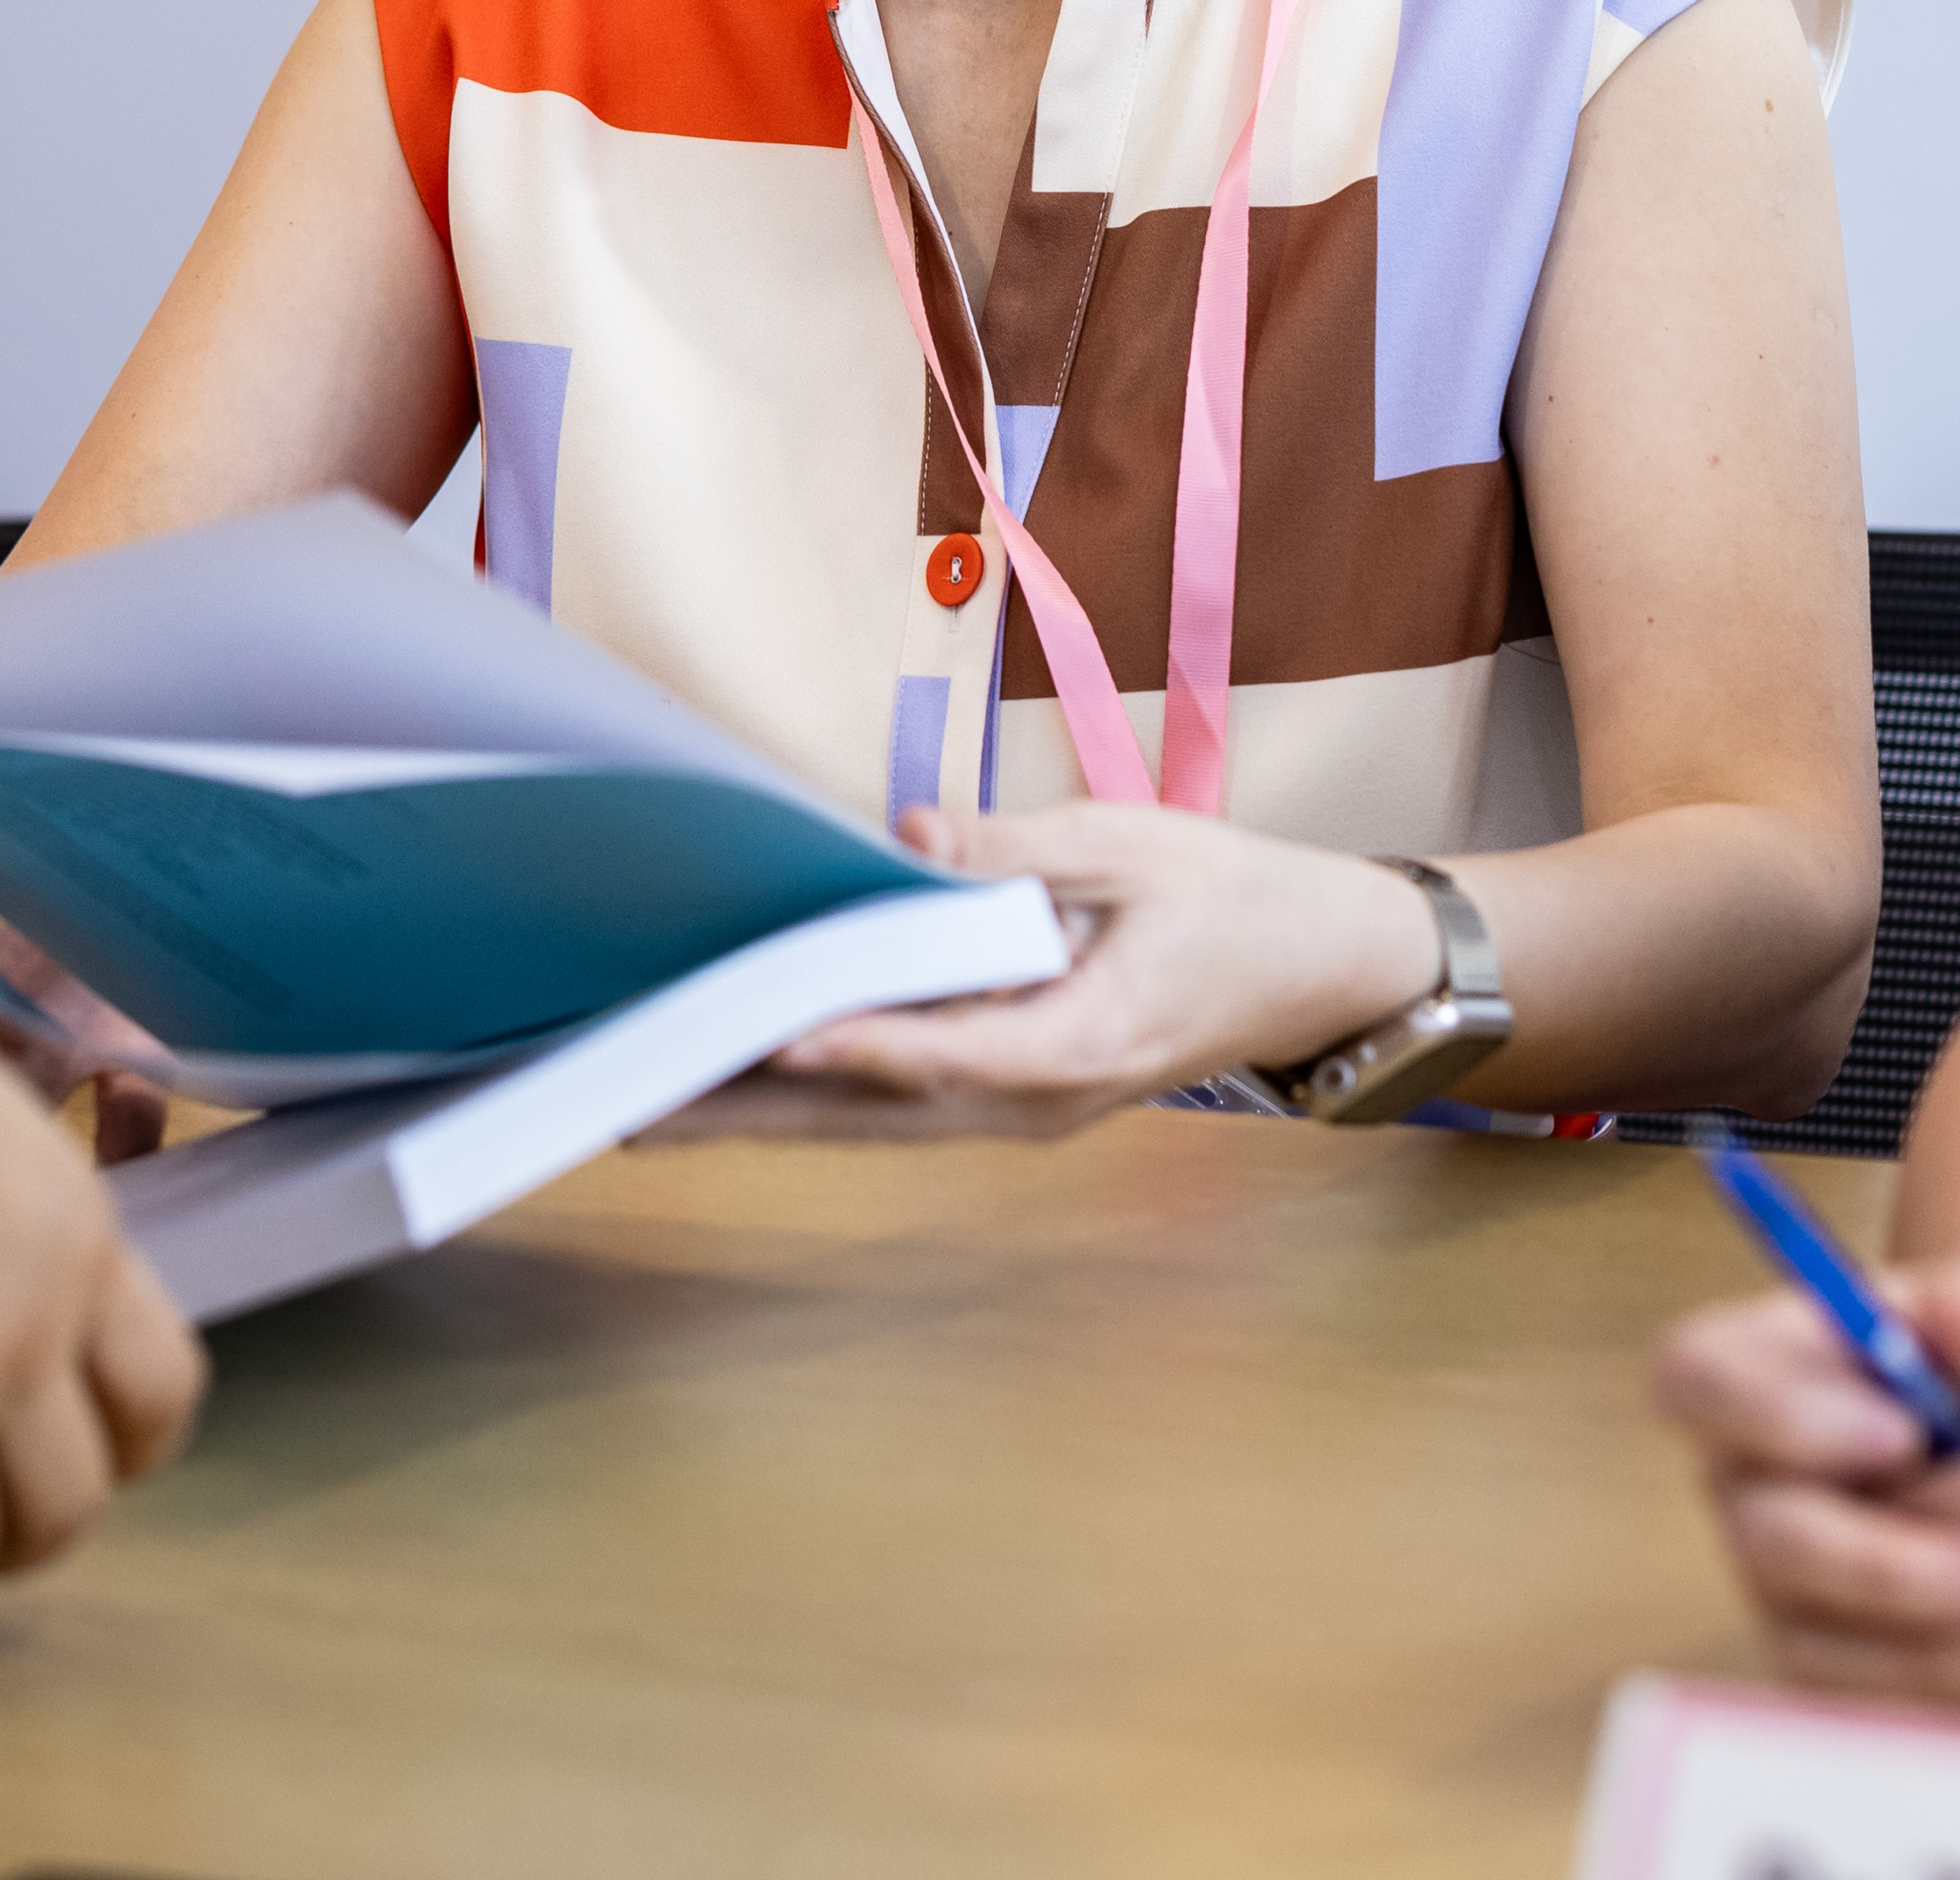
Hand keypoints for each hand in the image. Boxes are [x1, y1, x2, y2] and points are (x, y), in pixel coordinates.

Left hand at [675, 803, 1445, 1141]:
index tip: (769, 1040)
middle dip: (757, 1111)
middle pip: (879, 1113)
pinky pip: (903, 1105)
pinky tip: (745, 1079)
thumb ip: (1015, 848)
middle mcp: (1043, 1100)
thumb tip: (904, 835)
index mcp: (1086, 1041)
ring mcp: (1027, 1110)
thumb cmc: (1234, 896)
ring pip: (878, 1124)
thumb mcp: (1133, 844)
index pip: (949, 1052)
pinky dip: (819, 1099)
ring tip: (654, 1102)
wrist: (1321, 965)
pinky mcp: (1017, 1094)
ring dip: (768, 1117)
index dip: (858, 1045)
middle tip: (638, 1101)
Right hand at [1656, 1246, 1959, 1712]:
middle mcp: (1752, 1487)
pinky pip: (1869, 1716)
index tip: (1901, 1432)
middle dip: (1894, 1570)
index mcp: (1760, 1369)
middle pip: (1772, 1538)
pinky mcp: (1837, 1674)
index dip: (1775, 1413)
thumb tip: (1959, 1318)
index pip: (1699, 1379)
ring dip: (1940, 1660)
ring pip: (1822, 1644)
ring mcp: (1786, 1592)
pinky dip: (1959, 1720)